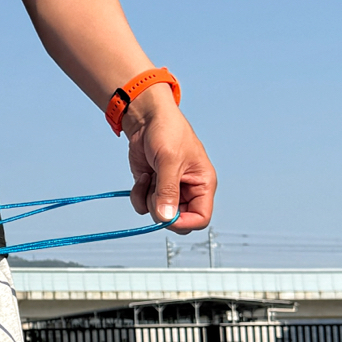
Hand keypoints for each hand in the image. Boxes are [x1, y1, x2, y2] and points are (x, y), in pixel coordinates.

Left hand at [123, 87, 215, 231]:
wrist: (146, 119)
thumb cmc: (167, 131)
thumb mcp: (169, 160)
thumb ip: (168, 190)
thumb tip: (166, 217)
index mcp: (202, 185)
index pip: (201, 218)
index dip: (185, 222)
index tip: (167, 215)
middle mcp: (188, 191)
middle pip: (178, 220)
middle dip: (162, 209)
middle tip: (155, 190)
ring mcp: (169, 191)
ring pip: (158, 215)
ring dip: (148, 199)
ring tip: (150, 176)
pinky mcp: (152, 189)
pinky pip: (143, 206)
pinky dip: (139, 195)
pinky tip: (144, 176)